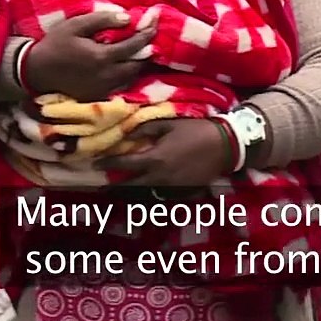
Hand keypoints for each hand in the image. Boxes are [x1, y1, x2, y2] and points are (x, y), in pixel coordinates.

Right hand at [22, 10, 155, 101]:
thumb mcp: (75, 25)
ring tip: (140, 49)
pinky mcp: (98, 96)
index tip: (154, 20)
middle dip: (147, 50)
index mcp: (102, 57)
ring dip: (138, 63)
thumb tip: (127, 18)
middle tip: (149, 36)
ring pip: (131, 76)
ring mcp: (104, 89)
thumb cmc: (55, 44)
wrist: (36, 71)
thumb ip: (102, 20)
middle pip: (138, 64)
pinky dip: (127, 74)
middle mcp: (107, 76)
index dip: (147, 33)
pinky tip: (124, 63)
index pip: (134, 46)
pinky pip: (120, 85)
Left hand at [97, 118, 232, 192]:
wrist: (225, 146)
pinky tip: (147, 192)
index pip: (124, 164)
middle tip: (104, 188)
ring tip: (122, 193)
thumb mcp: (169, 124)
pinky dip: (152, 194)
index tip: (95, 164)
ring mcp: (172, 187)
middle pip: (132, 186)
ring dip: (133, 194)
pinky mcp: (183, 192)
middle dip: (116, 188)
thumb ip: (146, 130)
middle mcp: (159, 177)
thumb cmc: (196, 131)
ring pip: (146, 194)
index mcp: (155, 159)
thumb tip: (128, 134)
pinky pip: (162, 195)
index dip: (108, 164)